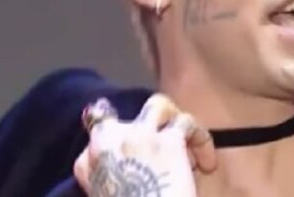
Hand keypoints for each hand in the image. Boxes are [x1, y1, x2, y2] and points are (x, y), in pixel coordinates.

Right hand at [73, 95, 216, 196]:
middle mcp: (107, 141)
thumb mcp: (110, 192)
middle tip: (168, 150)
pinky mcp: (168, 141)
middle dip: (149, 128)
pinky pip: (187, 123)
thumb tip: (140, 168)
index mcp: (86, 164)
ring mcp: (138, 136)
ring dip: (175, 123)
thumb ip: (116, 177)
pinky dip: (201, 140)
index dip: (125, 147)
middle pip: (128, 116)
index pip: (100, 136)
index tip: (143, 163)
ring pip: (159, 106)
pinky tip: (207, 164)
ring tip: (188, 148)